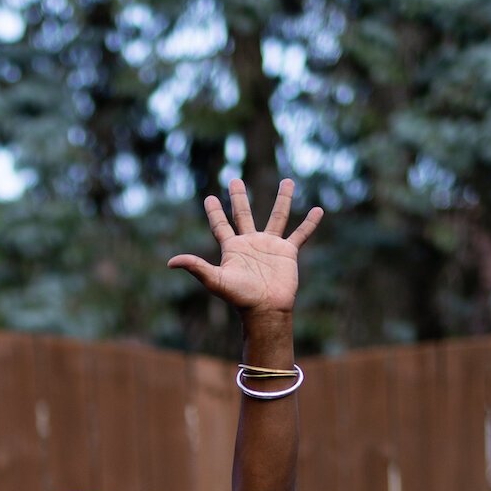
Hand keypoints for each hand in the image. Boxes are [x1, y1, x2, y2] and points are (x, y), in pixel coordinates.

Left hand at [168, 177, 322, 316]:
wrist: (266, 310)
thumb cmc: (241, 298)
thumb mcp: (216, 281)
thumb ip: (196, 267)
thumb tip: (171, 262)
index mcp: (233, 248)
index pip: (221, 225)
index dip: (214, 212)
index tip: (210, 197)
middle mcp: (251, 243)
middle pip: (244, 214)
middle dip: (239, 197)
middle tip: (234, 180)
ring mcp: (270, 246)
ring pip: (278, 216)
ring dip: (283, 199)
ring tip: (288, 181)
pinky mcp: (288, 252)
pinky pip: (301, 234)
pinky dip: (310, 224)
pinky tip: (319, 210)